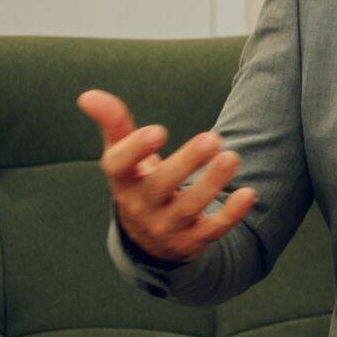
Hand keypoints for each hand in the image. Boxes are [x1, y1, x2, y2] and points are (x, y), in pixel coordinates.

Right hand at [77, 89, 256, 265]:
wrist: (150, 239)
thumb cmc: (140, 182)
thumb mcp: (124, 157)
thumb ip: (114, 124)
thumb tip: (87, 95)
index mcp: (123, 180)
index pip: (118, 166)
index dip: (135, 149)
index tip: (158, 131)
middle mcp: (141, 205)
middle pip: (160, 185)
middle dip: (186, 162)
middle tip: (213, 138)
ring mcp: (166, 226)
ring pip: (189, 207)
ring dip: (212, 183)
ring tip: (232, 157)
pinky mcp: (192, 241)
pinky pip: (213, 230)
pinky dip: (232, 214)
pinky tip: (249, 193)